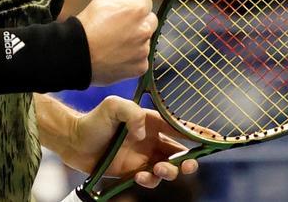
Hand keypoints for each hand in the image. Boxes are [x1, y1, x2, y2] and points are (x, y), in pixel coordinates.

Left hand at [62, 96, 197, 188]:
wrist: (74, 142)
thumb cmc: (93, 120)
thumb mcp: (112, 106)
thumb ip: (131, 113)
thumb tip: (143, 134)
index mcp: (151, 122)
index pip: (179, 128)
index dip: (198, 134)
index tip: (214, 139)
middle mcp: (150, 140)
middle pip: (179, 153)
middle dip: (188, 161)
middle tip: (186, 165)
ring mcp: (143, 157)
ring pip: (168, 169)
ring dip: (169, 172)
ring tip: (158, 170)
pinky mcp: (133, 172)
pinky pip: (150, 180)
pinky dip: (150, 181)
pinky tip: (139, 176)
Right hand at [75, 0, 154, 84]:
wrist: (76, 56)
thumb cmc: (86, 28)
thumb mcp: (101, 2)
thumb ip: (121, 2)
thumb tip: (129, 5)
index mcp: (136, 10)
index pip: (145, 1)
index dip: (133, 5)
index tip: (126, 11)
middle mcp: (144, 29)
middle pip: (150, 21)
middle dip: (139, 23)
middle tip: (121, 29)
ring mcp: (143, 50)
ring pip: (145, 42)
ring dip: (135, 42)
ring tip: (114, 46)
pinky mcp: (140, 66)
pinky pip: (140, 59)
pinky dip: (131, 59)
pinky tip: (116, 58)